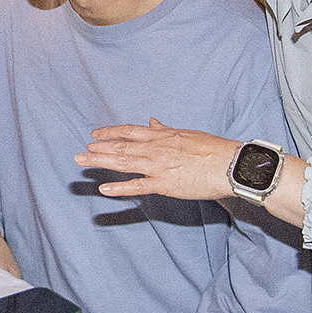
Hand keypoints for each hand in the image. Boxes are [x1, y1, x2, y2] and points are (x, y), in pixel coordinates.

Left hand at [76, 120, 237, 200]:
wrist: (230, 164)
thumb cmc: (213, 148)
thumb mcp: (186, 133)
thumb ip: (165, 130)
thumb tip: (152, 122)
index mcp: (162, 136)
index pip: (130, 131)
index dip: (111, 132)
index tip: (95, 134)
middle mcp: (155, 149)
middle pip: (121, 147)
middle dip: (99, 148)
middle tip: (81, 152)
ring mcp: (158, 166)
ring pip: (124, 163)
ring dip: (101, 162)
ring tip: (83, 162)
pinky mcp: (165, 184)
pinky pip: (138, 186)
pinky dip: (120, 188)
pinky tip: (104, 190)